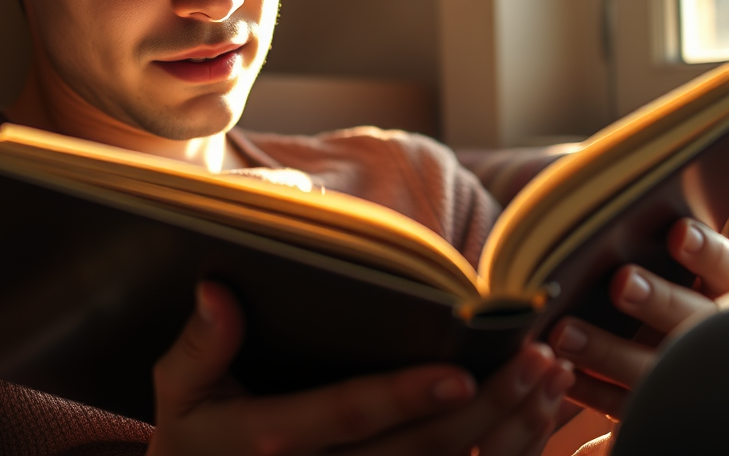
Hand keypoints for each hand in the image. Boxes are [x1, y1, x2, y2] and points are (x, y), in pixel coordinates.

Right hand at [147, 281, 575, 455]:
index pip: (348, 417)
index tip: (461, 373)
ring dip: (508, 434)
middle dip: (486, 410)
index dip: (404, 398)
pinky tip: (536, 420)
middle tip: (536, 358)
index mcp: (271, 442)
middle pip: (417, 453)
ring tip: (550, 381)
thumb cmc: (195, 439)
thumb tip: (218, 290)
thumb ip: (199, 345)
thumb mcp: (178, 393)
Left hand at [546, 219, 728, 419]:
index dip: (708, 251)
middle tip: (620, 282)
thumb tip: (616, 220)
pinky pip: (626, 407)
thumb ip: (648, 246)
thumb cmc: (655, 292)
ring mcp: (691, 379)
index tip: (678, 231)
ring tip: (564, 333)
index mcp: (725, 293)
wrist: (676, 374)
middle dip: (659, 300)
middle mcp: (716, 337)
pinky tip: (561, 373)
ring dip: (608, 351)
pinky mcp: (660, 411)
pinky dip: (592, 392)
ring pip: (655, 369)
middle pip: (696, 318)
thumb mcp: (665, 270)